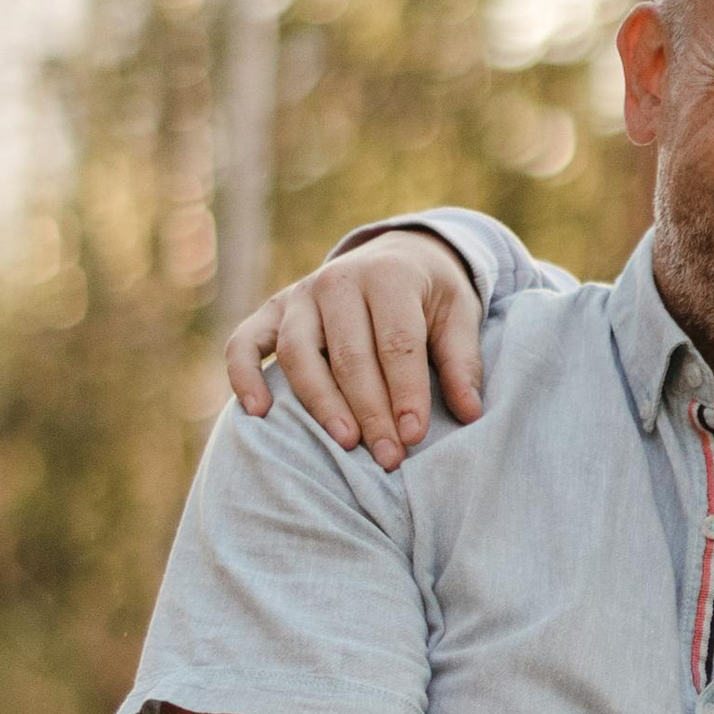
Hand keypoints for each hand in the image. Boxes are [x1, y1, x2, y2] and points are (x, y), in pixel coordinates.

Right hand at [227, 231, 484, 470]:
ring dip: (320, 402)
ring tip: (345, 443)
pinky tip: (257, 413)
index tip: (415, 437)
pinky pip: (244, 342)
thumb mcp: (459, 314)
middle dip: (370, 411)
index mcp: (389, 276)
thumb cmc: (430, 296)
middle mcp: (339, 281)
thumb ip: (462, 361)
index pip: (396, 343)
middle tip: (388, 458)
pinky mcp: (272, 311)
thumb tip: (470, 412)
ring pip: (298, 353)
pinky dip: (243, 375)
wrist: (396, 255)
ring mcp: (299, 295)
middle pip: (349, 355)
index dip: (405, 392)